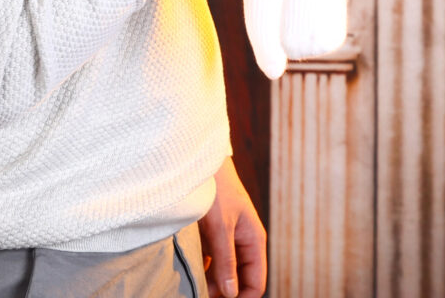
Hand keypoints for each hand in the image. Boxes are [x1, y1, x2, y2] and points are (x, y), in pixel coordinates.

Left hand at [199, 157, 267, 297]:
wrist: (198, 160)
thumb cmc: (215, 188)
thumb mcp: (219, 227)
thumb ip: (225, 261)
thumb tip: (230, 293)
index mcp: (254, 240)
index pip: (255, 282)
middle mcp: (243, 241)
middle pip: (239, 279)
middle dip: (223, 292)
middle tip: (201, 296)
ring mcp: (227, 237)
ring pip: (223, 270)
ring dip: (211, 281)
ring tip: (193, 288)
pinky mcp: (211, 232)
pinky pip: (210, 258)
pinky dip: (202, 267)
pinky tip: (189, 273)